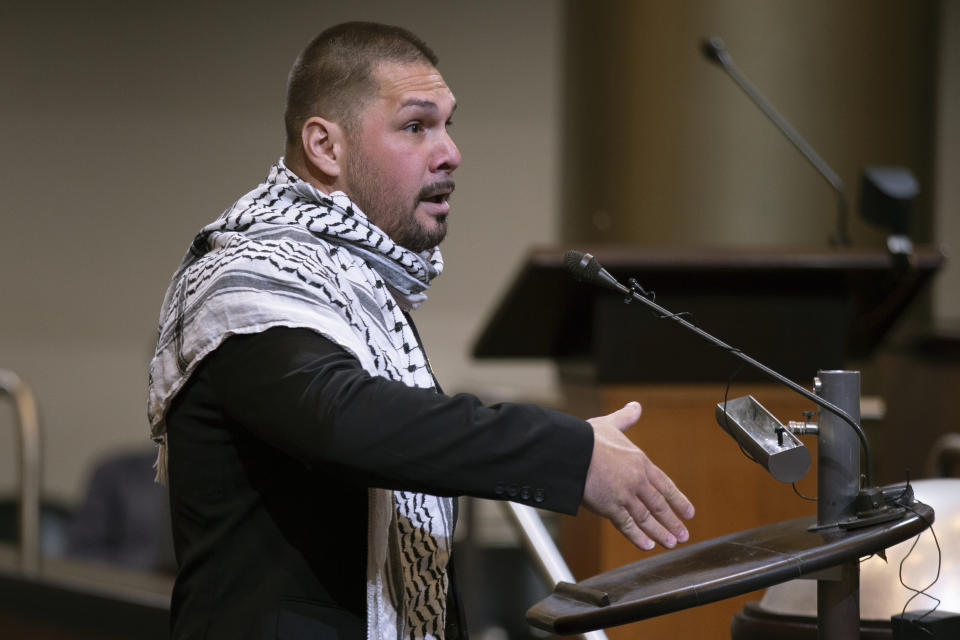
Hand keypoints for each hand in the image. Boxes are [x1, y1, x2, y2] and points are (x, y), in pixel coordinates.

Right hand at [583, 401, 693, 550]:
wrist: (572, 452)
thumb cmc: (588, 437)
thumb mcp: (612, 424)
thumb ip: (626, 419)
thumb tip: (636, 407)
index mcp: (640, 462)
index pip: (665, 484)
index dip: (678, 500)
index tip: (689, 512)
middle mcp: (637, 481)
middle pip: (659, 505)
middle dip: (673, 521)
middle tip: (683, 535)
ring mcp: (624, 496)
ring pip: (647, 518)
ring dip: (660, 532)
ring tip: (671, 543)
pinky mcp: (610, 507)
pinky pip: (627, 525)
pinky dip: (638, 537)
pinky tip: (647, 545)